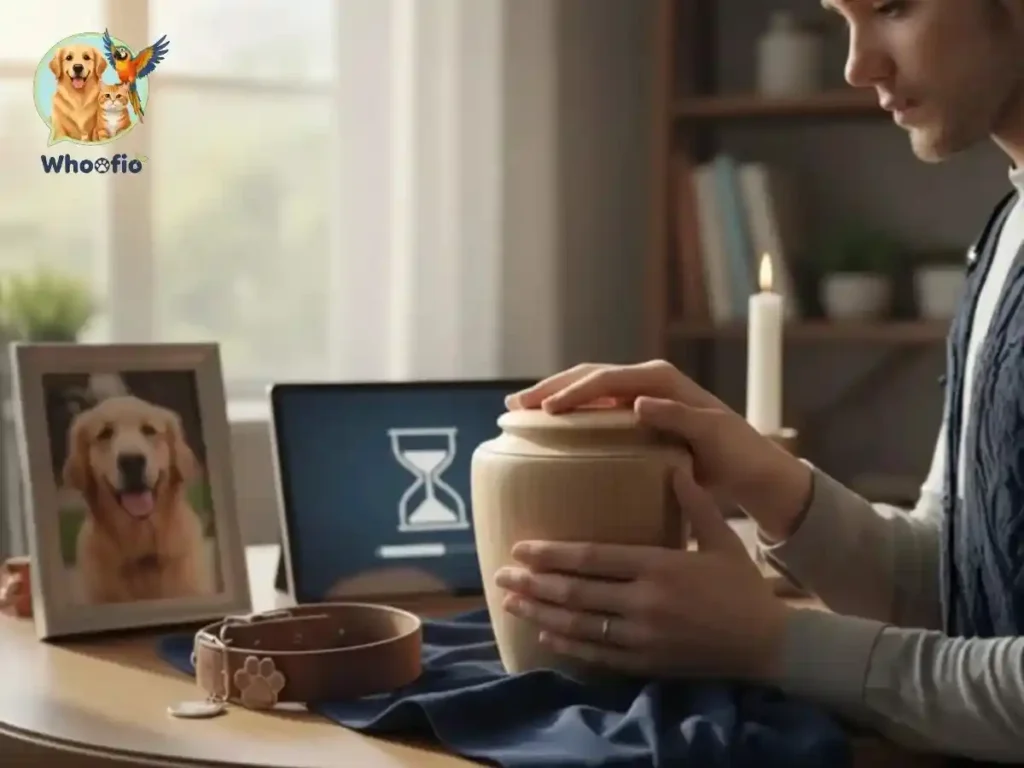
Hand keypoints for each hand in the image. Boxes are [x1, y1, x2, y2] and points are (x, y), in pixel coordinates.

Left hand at [494, 454, 789, 681]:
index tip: (522, 546)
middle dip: (533, 583)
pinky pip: (597, 653)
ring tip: (510, 601)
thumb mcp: (723, 541)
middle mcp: (644, 603)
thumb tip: (674, 465)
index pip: (592, 558)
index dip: (552, 554)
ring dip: (539, 612)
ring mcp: (643, 637)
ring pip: (578, 625)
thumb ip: (695, 505)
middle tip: (500, 573)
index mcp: (659, 566)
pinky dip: (567, 643)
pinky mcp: (646, 662)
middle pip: (575, 592)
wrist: (767, 644)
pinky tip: (544, 633)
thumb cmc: (743, 588)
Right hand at [506, 361, 810, 539]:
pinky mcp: (638, 413)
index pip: (605, 379)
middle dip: (550, 388)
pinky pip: (597, 406)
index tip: (545, 410)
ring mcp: (641, 395)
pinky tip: (550, 425)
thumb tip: (638, 402)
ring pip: (587, 387)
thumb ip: (679, 416)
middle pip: (588, 376)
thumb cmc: (735, 452)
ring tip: (520, 410)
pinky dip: (570, 410)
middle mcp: (647, 380)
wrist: (752, 467)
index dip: (573, 392)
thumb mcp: (711, 434)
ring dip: (554, 396)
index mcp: (660, 379)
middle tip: (514, 406)